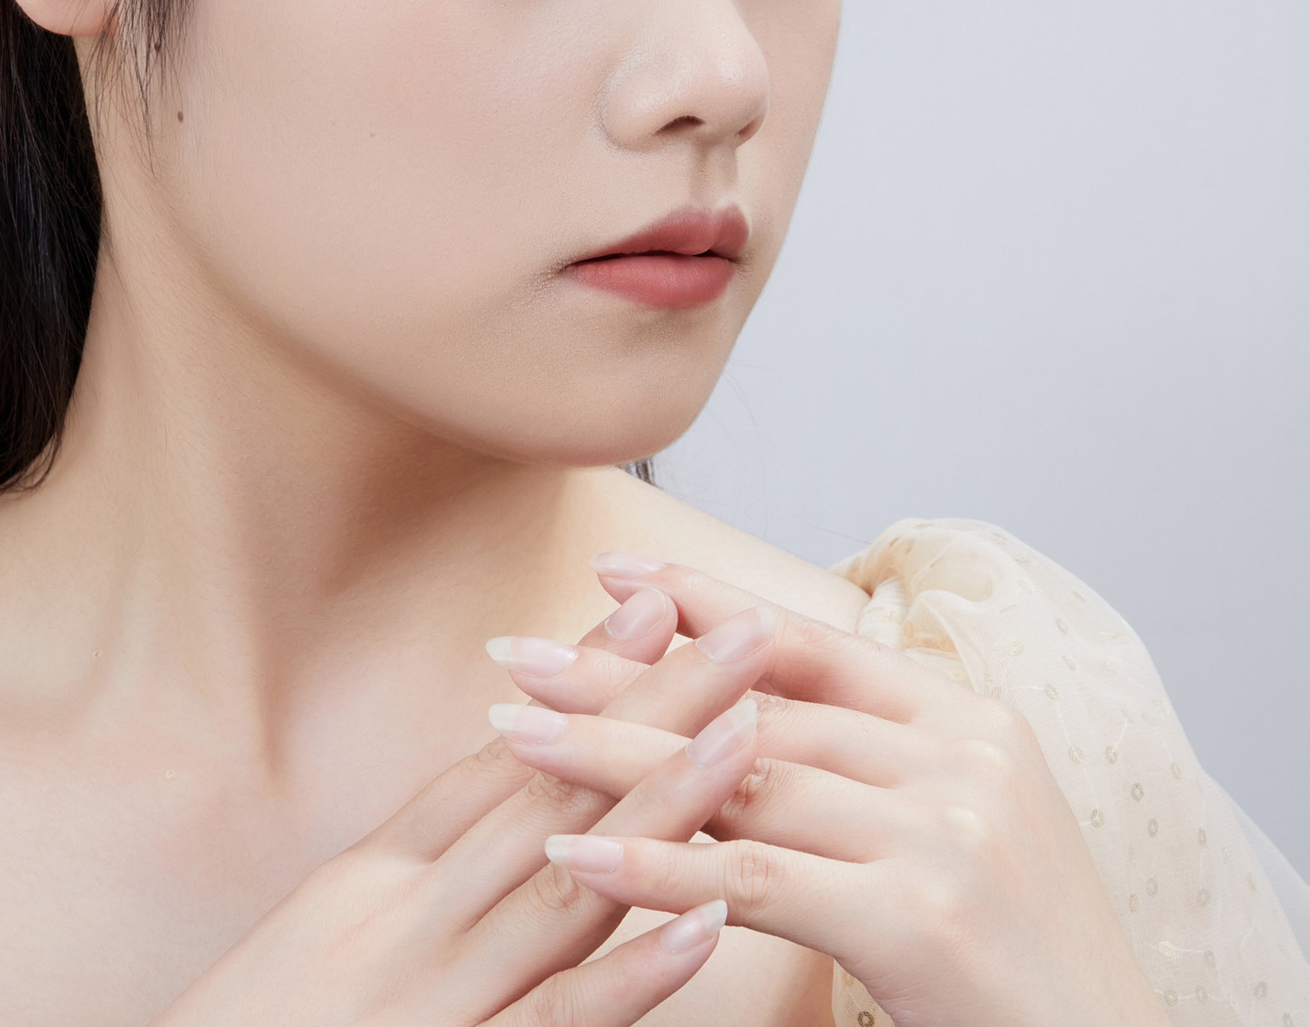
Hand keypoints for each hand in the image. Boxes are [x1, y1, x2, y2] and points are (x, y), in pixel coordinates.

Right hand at [152, 589, 775, 1026]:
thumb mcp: (306, 953)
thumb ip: (393, 895)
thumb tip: (478, 832)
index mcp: (367, 886)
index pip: (496, 761)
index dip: (581, 683)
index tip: (649, 609)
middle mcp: (402, 923)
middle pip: (548, 794)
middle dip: (649, 705)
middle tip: (736, 626)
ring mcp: (425, 1001)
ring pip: (566, 885)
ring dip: (664, 801)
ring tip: (748, 726)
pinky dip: (628, 974)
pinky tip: (701, 922)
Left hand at [493, 561, 1165, 1026]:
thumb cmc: (1020, 962)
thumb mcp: (963, 827)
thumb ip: (872, 760)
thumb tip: (741, 705)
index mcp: (969, 720)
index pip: (809, 642)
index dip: (702, 602)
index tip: (611, 576)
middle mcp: (960, 756)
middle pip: (754, 704)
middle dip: (624, 679)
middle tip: (520, 655)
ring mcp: (946, 833)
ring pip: (742, 778)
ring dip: (614, 757)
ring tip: (518, 732)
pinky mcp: (920, 921)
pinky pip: (758, 880)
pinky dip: (658, 867)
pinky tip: (577, 854)